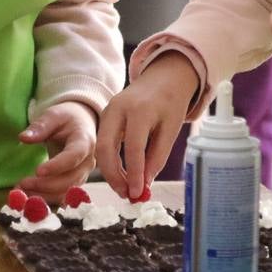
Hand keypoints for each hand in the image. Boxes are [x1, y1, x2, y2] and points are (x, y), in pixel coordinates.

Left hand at [16, 102, 95, 201]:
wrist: (81, 126)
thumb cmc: (67, 119)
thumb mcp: (54, 116)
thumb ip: (40, 126)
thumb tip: (23, 138)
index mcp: (85, 141)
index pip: (74, 156)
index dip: (57, 166)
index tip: (38, 170)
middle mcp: (88, 162)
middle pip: (70, 179)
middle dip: (45, 184)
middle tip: (22, 183)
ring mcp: (83, 175)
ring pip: (66, 192)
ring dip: (43, 195)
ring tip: (20, 191)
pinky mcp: (75, 184)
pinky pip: (61, 196)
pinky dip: (44, 198)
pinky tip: (27, 195)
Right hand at [95, 52, 198, 199]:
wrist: (163, 77)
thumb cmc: (171, 103)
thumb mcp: (171, 130)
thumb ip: (157, 157)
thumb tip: (145, 185)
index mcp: (140, 110)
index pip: (133, 148)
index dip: (134, 174)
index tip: (138, 193)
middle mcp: (118, 109)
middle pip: (106, 148)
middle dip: (113, 176)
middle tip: (126, 194)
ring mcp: (108, 110)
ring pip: (100, 147)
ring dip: (109, 171)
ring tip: (125, 189)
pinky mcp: (105, 115)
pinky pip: (102, 142)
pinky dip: (109, 161)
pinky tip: (121, 175)